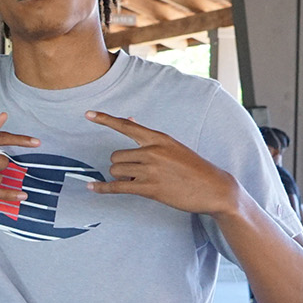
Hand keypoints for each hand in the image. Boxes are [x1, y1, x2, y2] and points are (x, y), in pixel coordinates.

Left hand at [84, 111, 242, 216]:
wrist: (213, 188)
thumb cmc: (192, 167)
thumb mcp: (173, 146)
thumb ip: (148, 136)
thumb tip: (129, 121)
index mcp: (158, 138)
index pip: (126, 126)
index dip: (105, 119)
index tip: (88, 114)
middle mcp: (152, 151)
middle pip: (115, 156)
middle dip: (122, 166)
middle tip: (139, 173)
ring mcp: (150, 170)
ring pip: (116, 171)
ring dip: (123, 178)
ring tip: (143, 181)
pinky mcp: (149, 188)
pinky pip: (117, 187)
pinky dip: (102, 188)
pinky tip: (92, 187)